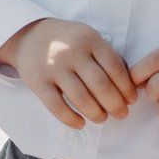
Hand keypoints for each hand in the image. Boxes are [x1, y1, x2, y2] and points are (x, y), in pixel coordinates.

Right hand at [0, 18, 134, 128]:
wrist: (28, 35)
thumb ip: (107, 56)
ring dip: (96, 114)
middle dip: (116, 105)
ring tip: (102, 118)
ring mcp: (53, 66)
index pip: (115, 68)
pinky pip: (57, 106)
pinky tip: (80, 123)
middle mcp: (71, 51)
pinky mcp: (37, 81)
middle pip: (101, 86)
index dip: (127, 89)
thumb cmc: (66, 41)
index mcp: (89, 39)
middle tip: (121, 114)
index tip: (131, 100)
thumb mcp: (88, 37)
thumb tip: (130, 87)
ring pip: (81, 98)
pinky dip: (71, 119)